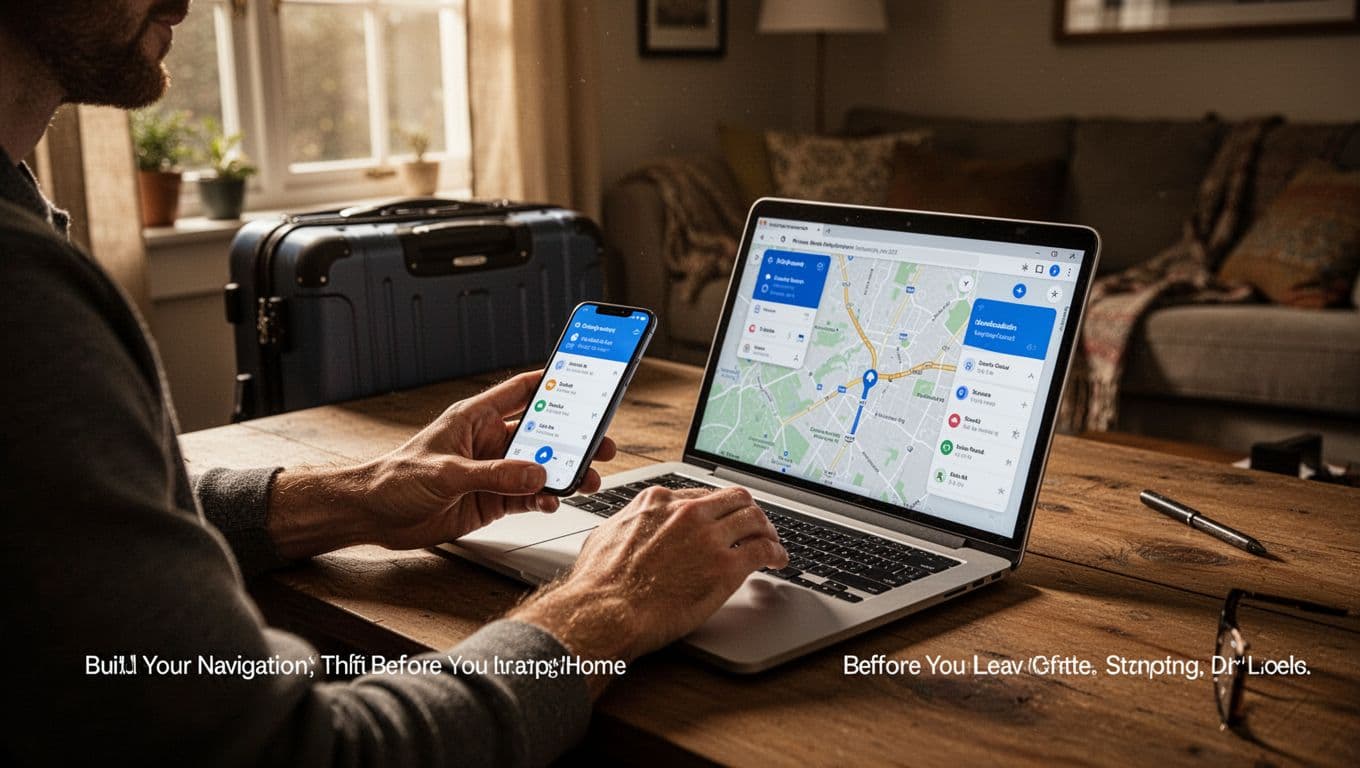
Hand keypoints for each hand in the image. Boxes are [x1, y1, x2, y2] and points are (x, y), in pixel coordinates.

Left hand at [266, 371, 616, 556]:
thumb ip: (493, 474)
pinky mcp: (491, 500)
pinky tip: (554, 499)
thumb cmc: (395, 479)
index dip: (552, 382)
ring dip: (564, 471)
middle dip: (572, 437)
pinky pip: (528, 496)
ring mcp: (493, 472)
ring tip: (587, 478)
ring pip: (540, 467)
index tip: (583, 378)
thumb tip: (534, 472)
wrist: (373, 516)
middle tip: (600, 442)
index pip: (521, 391)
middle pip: (541, 434)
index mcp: (476, 418)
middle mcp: (489, 442)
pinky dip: (544, 498)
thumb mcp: (447, 472)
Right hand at [511, 485, 786, 693]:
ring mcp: (709, 537)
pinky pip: (763, 550)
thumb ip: (627, 526)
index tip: (722, 517)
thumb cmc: (598, 583)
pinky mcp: (725, 566)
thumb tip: (629, 529)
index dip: (717, 508)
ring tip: (772, 542)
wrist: (606, 610)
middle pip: (734, 499)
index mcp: (659, 502)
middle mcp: (688, 512)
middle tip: (755, 525)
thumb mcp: (606, 537)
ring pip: (754, 519)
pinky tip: (778, 560)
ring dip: (768, 530)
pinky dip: (776, 552)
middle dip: (749, 511)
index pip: (701, 495)